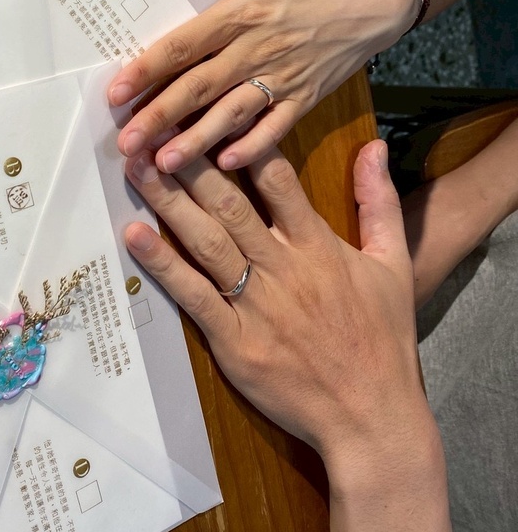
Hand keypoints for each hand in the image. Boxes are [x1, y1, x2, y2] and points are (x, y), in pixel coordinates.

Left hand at [108, 0, 419, 171]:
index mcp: (243, 12)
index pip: (186, 44)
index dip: (148, 68)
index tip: (115, 91)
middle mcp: (258, 50)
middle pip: (200, 87)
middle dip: (159, 116)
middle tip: (125, 142)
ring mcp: (283, 78)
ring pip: (231, 114)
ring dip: (196, 141)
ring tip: (162, 164)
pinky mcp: (305, 98)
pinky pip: (276, 128)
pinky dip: (253, 147)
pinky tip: (224, 164)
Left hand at [124, 140, 427, 472]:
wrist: (372, 416)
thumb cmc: (384, 340)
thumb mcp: (395, 264)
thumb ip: (379, 201)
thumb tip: (374, 147)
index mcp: (318, 247)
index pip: (277, 181)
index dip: (242, 145)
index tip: (211, 116)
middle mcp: (284, 269)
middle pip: (230, 206)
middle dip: (189, 164)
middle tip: (155, 131)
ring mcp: (257, 305)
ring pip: (206, 243)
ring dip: (168, 202)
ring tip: (137, 167)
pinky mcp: (235, 341)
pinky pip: (193, 296)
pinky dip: (163, 265)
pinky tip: (135, 235)